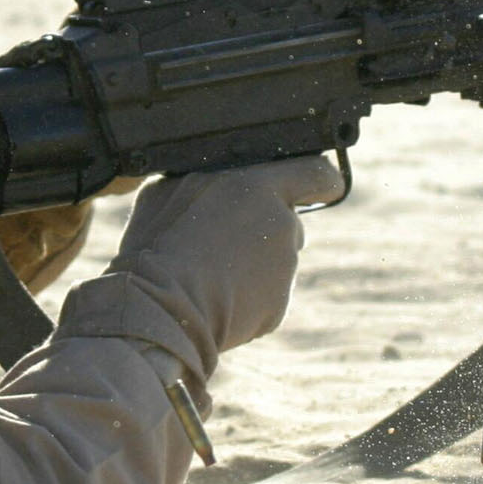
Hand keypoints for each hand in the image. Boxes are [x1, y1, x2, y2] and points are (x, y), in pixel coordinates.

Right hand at [109, 155, 342, 353]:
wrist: (160, 311)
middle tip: (222, 244)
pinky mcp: (279, 305)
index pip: (315, 172)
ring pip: (276, 261)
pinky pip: (267, 295)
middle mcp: (282, 223)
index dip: (322, 179)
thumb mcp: (168, 191)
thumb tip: (214, 181)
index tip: (325, 186)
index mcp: (256, 185)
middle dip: (263, 231)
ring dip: (251, 266)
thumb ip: (207, 181)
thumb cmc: (157, 246)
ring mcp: (285, 268)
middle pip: (287, 222)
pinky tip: (214, 300)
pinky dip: (247, 298)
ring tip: (208, 276)